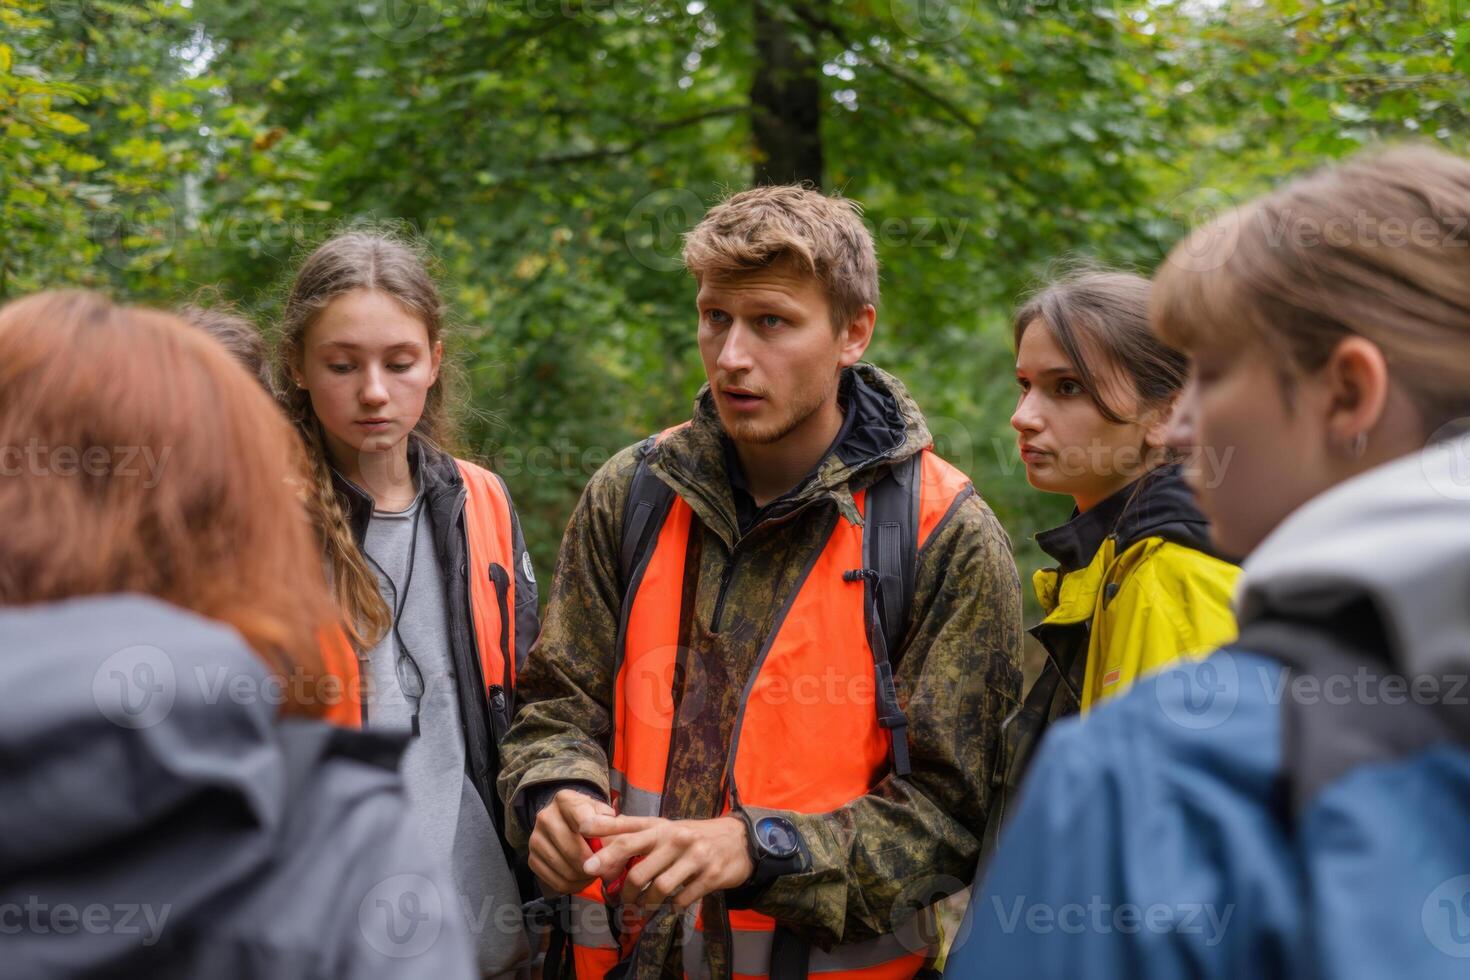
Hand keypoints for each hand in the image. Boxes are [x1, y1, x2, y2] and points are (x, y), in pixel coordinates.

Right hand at [528, 789, 615, 894]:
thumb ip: (613, 822)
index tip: (613, 848)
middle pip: (575, 851)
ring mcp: (536, 839)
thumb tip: (621, 838)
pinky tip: (582, 878)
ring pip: (567, 871)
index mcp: (566, 801)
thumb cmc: (588, 816)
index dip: (601, 838)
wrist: (563, 819)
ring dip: (585, 877)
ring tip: (595, 871)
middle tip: (606, 867)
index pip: (586, 822)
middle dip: (595, 864)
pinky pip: (557, 882)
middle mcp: (546, 817)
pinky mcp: (532, 859)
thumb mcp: (602, 810)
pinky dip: (574, 885)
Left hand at [578, 813, 753, 912]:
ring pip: (658, 889)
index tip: (587, 866)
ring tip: (642, 907)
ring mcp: (695, 857)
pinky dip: (671, 908)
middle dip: (624, 892)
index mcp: (660, 826)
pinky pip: (682, 900)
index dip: (605, 850)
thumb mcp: (663, 826)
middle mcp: (676, 838)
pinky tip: (668, 906)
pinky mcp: (711, 875)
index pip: (626, 834)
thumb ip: (631, 830)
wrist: (738, 839)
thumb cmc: (691, 835)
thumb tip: (593, 827)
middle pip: (638, 869)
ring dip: (646, 904)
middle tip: (619, 901)